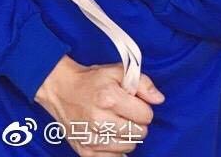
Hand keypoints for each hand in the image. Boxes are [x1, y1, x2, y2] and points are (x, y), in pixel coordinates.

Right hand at [35, 55, 164, 154]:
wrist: (61, 90)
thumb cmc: (92, 80)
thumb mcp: (117, 71)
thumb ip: (142, 82)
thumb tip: (159, 99)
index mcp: (109, 98)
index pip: (146, 115)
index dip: (143, 107)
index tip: (134, 103)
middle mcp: (99, 120)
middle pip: (139, 133)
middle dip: (137, 122)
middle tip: (125, 112)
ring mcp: (92, 138)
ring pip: (130, 147)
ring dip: (127, 136)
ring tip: (115, 122)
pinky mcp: (86, 152)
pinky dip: (116, 147)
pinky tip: (108, 133)